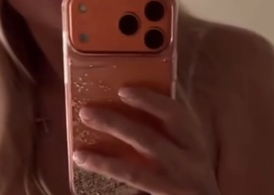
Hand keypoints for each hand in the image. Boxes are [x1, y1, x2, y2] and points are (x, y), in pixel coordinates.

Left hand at [73, 88, 219, 194]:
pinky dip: (107, 172)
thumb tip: (132, 105)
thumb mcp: (188, 152)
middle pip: (149, 139)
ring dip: (104, 160)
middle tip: (87, 112)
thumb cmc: (191, 175)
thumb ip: (168, 132)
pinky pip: (133, 184)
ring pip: (135, 169)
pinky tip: (86, 164)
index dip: (150, 100)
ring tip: (79, 151)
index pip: (175, 115)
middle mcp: (190, 162)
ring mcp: (178, 184)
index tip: (123, 90)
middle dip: (116, 125)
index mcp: (194, 142)